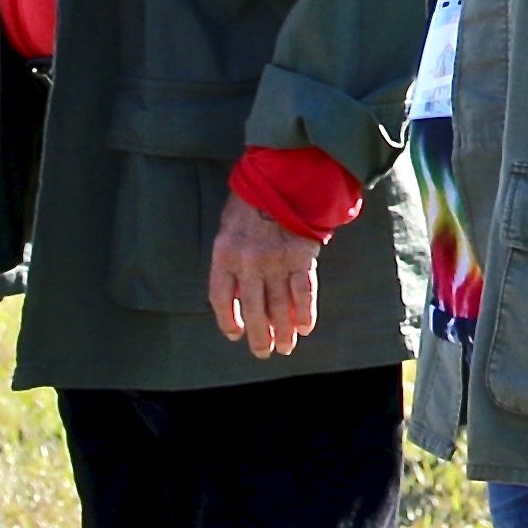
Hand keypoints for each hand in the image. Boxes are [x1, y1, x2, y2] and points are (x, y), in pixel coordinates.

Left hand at [207, 201, 325, 359]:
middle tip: (264, 352)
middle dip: (259, 335)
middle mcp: (249, 262)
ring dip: (284, 331)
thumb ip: (230, 259)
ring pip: (279, 306)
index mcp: (225, 254)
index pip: (222, 298)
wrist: (281, 175)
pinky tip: (306, 327)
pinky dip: (306, 312)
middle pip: (253, 309)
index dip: (228, 320)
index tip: (235, 334)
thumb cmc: (251, 200)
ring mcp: (276, 260)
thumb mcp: (228, 227)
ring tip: (286, 347)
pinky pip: (304, 291)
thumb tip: (237, 294)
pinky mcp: (301, 256)